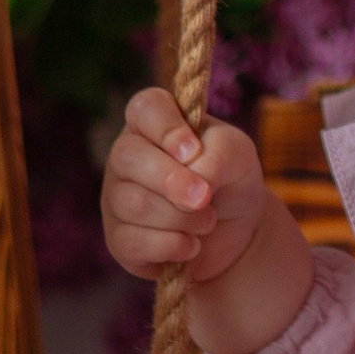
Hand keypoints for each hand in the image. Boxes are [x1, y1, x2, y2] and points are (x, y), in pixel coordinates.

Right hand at [102, 89, 269, 287]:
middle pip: (129, 157)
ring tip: (208, 220)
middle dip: (173, 181)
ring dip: (183, 218)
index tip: (193, 150)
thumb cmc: (230, 178)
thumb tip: (193, 180)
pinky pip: (134, 242)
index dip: (167, 128)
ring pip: (134, 204)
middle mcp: (126, 157)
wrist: (236, 230)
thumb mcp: (238, 155)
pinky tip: (191, 244)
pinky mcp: (119, 239)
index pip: (144, 107)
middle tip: (205, 197)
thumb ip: (217, 156)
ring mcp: (116, 198)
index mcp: (152, 124)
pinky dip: (173, 246)